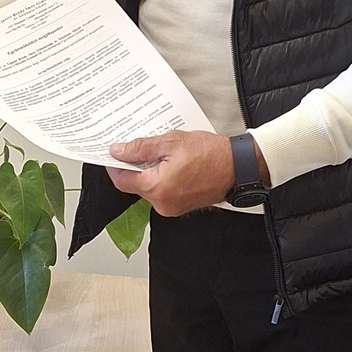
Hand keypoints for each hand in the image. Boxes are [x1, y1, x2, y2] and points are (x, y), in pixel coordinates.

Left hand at [106, 131, 244, 216]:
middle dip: (135, 167)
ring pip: (150, 189)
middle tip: (141, 148)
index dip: (115, 166)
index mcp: (156, 187)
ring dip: (150, 172)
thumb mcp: (171, 142)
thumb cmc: (211, 155)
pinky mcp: (181, 207)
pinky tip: (171, 164)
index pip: (122, 180)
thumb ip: (140, 148)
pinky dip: (162, 179)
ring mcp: (172, 208)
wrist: (238, 167)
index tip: (113, 154)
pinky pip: (163, 193)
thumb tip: (119, 151)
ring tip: (162, 154)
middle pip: (135, 185)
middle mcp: (162, 203)